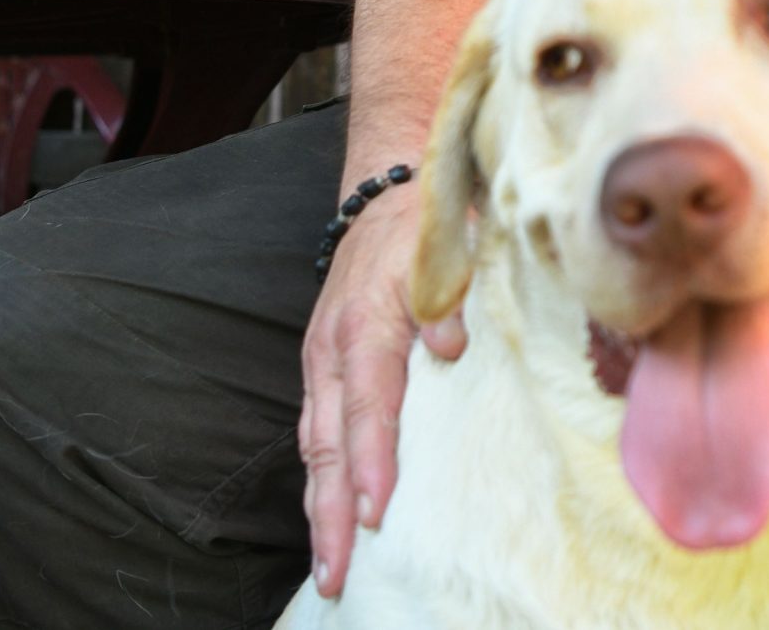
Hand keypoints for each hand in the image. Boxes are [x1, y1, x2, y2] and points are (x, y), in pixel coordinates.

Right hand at [299, 186, 466, 598]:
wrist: (383, 196)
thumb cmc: (422, 229)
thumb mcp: (443, 250)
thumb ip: (448, 299)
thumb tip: (452, 344)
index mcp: (366, 326)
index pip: (369, 404)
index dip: (372, 460)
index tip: (377, 512)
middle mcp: (333, 351)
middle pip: (329, 444)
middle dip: (331, 513)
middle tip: (338, 572)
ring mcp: (321, 363)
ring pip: (316, 448)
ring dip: (319, 509)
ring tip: (330, 566)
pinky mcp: (322, 369)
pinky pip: (317, 434)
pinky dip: (320, 482)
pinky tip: (328, 519)